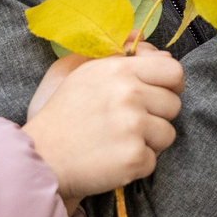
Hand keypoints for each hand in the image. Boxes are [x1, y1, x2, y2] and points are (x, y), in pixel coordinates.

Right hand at [20, 48, 184, 206]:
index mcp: (119, 70)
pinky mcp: (135, 157)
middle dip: (157, 116)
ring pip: (168, 133)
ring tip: (119, 142)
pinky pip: (154, 160)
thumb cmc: (64, 116)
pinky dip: (137, 164)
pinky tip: (113, 159)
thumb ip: (122, 59)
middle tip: (129, 124)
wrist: (43, 157)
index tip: (160, 96)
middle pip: (174, 104)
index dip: (171, 85)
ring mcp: (133, 126)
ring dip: (149, 141)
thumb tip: (158, 52)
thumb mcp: (86, 74)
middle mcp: (129, 94)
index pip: (173, 71)